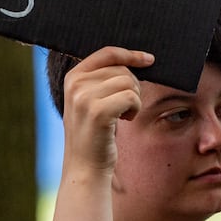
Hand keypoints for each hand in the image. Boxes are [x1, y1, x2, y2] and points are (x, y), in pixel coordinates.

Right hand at [62, 47, 154, 173]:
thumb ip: (103, 79)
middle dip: (133, 87)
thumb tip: (137, 59)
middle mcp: (75, 84)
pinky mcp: (98, 112)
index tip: (148, 60)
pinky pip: (131, 97)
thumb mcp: (90, 100)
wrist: (85, 167)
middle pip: (122, 70)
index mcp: (72, 77)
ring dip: (135, 100)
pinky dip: (135, 109)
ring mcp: (84, 97)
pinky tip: (125, 120)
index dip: (131, 54)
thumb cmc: (94, 134)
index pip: (107, 53)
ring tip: (123, 115)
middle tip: (126, 108)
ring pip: (129, 83)